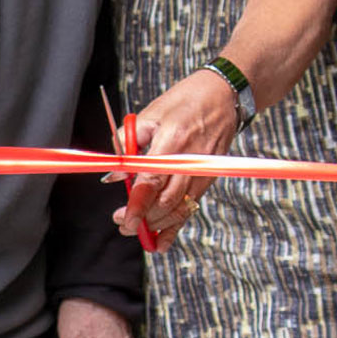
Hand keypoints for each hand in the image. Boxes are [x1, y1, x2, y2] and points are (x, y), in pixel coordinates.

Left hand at [109, 69, 235, 246]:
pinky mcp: (208, 178)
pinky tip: (161, 242)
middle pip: (165, 200)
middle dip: (142, 218)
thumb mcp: (149, 114)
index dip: (136, 203)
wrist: (222, 95)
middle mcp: (189, 160)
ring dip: (156, 225)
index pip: (152, 181)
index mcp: (172, 140)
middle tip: (122, 224)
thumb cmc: (183, 101)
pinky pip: (190, 208)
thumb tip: (113, 174)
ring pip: (178, 209)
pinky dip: (175, 227)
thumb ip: (127, 144)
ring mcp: (201, 172)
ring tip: (136, 231)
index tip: (121, 218)